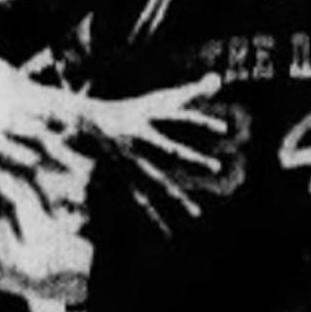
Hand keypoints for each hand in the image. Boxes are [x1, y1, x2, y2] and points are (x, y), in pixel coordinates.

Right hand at [81, 76, 232, 231]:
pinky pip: (140, 198)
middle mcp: (141, 138)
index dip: (200, 121)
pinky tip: (166, 232)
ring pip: (157, 180)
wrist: (87, 123)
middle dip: (191, 158)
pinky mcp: (123, 176)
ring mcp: (131, 159)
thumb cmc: (134, 109)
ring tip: (196, 215)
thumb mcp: (161, 99)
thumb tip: (218, 79)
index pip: (179, 117)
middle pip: (169, 149)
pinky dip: (152, 216)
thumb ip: (192, 91)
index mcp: (150, 117)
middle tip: (217, 167)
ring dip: (176, 197)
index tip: (223, 128)